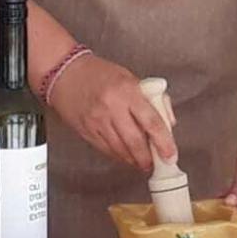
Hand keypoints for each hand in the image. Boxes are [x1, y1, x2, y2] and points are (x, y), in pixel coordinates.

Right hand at [43, 53, 177, 172]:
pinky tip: (125, 155)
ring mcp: (97, 121)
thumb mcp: (130, 78)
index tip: (170, 154)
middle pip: (135, 142)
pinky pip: (106, 150)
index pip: (151, 121)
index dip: (164, 142)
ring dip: (134, 160)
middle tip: (155, 164)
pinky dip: (118, 155)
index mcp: (127, 91)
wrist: (66, 73)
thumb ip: (152, 100)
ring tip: (141, 161)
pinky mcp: (86, 131)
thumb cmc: (100, 73)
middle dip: (148, 159)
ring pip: (120, 150)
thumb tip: (168, 122)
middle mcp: (112, 107)